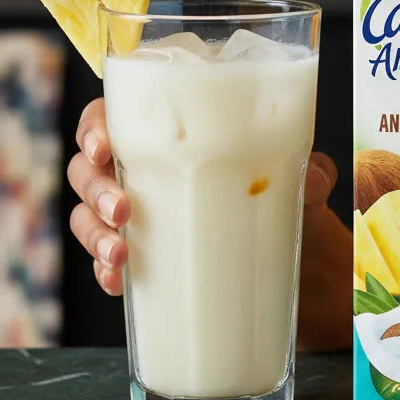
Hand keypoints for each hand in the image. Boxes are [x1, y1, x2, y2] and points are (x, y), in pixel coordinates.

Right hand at [68, 98, 350, 351]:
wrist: (296, 261)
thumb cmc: (283, 196)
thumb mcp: (299, 176)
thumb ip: (311, 170)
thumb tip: (314, 178)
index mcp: (165, 132)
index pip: (109, 116)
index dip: (93, 128)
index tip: (102, 147)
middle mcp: (140, 169)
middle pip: (87, 168)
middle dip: (95, 188)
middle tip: (122, 209)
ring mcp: (133, 215)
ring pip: (85, 216)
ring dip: (94, 234)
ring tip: (120, 255)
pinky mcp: (138, 258)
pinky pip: (102, 262)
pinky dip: (103, 272)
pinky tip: (117, 283)